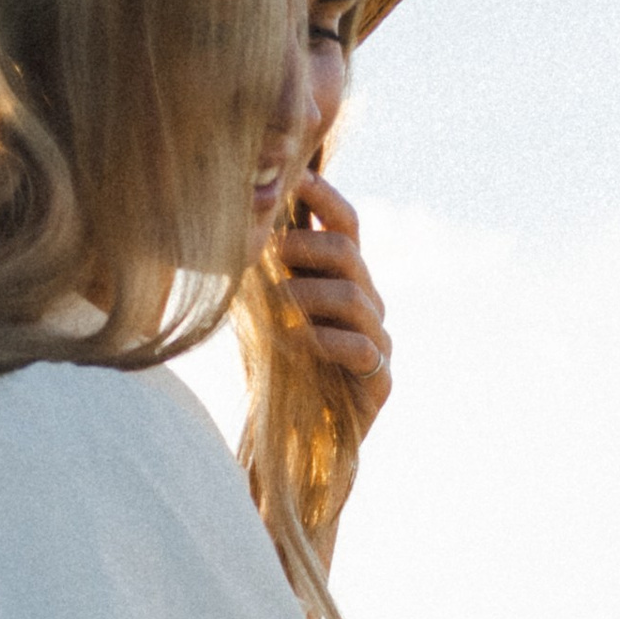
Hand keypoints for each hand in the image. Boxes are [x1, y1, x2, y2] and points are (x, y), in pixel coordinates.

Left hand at [277, 169, 391, 433]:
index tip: (293, 176)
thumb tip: (239, 209)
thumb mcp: (263, 307)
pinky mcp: (380, 381)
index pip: (345, 222)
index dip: (324, 196)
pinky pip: (362, 347)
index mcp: (342, 279)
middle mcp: (367, 303)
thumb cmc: (272, 369)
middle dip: (307, 246)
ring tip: (275, 305)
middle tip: (270, 251)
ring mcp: (378, 341)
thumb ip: (266, 266)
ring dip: (308, 294)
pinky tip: (295, 343)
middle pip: (350, 252)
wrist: (288, 442)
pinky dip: (325, 340)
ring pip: (354, 296)